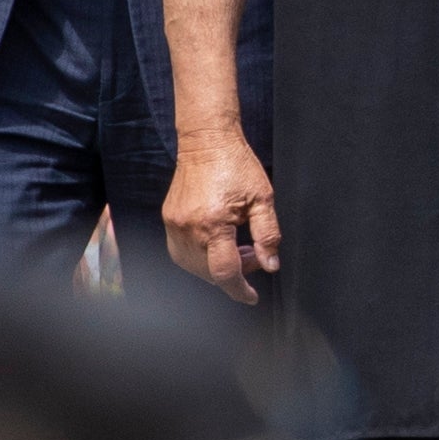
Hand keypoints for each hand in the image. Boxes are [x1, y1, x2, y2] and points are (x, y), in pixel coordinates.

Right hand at [162, 129, 282, 303]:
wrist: (206, 142)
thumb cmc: (237, 165)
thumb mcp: (263, 199)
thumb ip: (268, 235)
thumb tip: (269, 264)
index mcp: (213, 224)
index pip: (224, 272)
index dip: (239, 290)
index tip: (251, 297)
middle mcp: (188, 228)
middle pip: (208, 272)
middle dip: (234, 274)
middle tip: (254, 255)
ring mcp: (174, 225)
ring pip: (192, 266)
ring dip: (216, 267)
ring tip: (238, 247)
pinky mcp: (168, 219)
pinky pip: (181, 252)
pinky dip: (200, 257)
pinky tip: (218, 244)